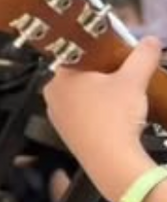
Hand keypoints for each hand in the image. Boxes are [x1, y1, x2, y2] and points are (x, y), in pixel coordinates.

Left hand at [43, 36, 160, 196]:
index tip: (115, 58)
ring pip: (81, 99)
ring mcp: (57, 117)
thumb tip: (150, 40)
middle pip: (79, 78)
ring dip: (100, 98)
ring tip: (121, 100)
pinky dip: (98, 116)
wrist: (111, 161)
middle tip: (122, 79)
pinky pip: (83, 118)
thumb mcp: (133, 80)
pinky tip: (115, 120)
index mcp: (60, 76)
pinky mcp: (67, 136)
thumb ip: (142, 56)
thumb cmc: (115, 116)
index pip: (76, 56)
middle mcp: (52, 95)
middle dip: (101, 77)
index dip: (98, 55)